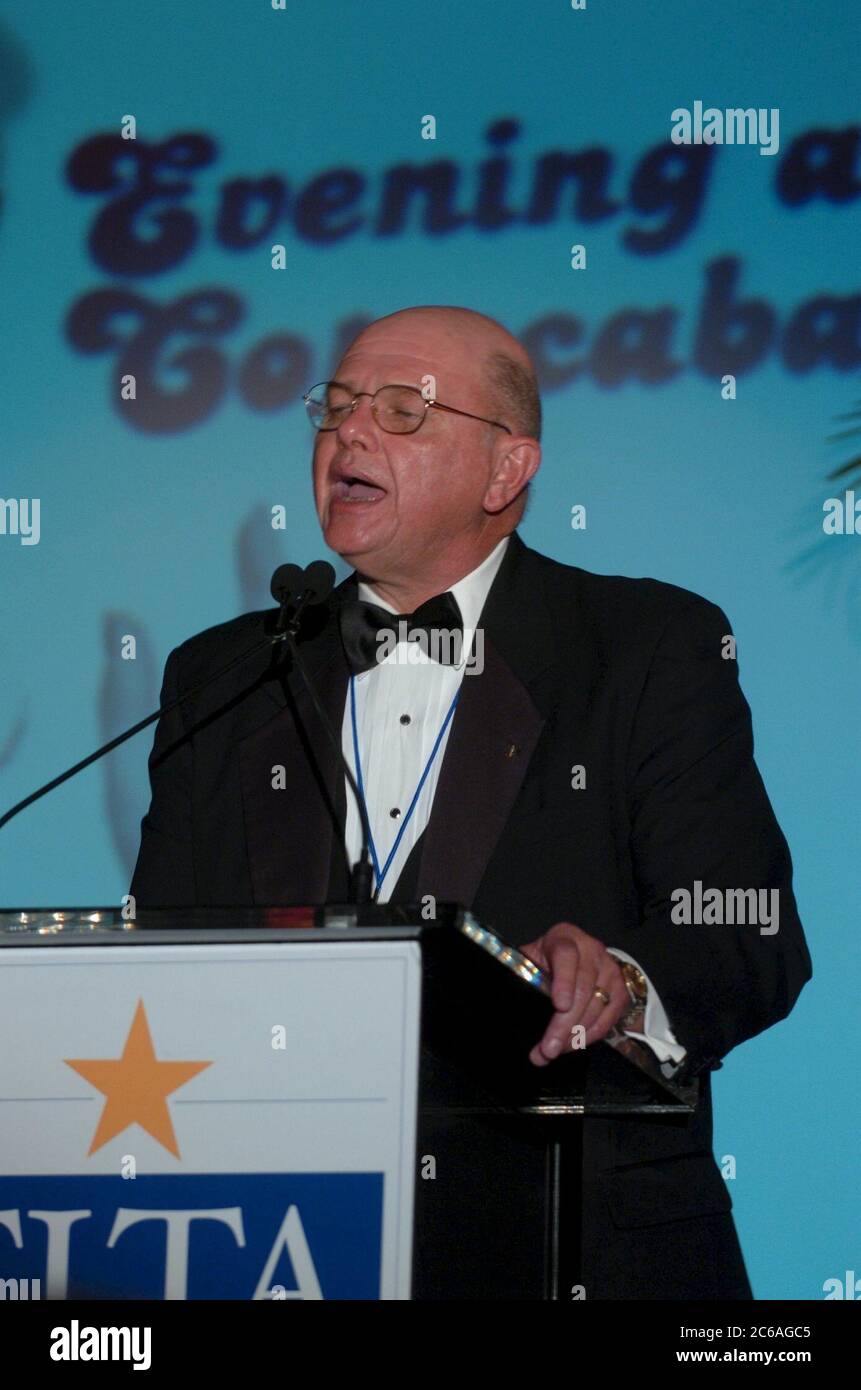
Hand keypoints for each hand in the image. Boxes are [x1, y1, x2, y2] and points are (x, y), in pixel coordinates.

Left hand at [520, 922, 630, 1065]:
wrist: (574, 958)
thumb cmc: (544, 961)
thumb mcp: (529, 961)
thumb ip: (522, 977)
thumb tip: (509, 1006)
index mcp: (564, 938)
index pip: (566, 956)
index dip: (564, 981)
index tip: (559, 1006)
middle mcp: (591, 950)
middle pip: (583, 989)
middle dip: (564, 1024)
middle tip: (548, 1049)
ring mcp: (609, 970)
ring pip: (597, 1008)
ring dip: (574, 1036)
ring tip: (553, 1052)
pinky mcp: (620, 990)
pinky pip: (608, 1019)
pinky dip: (589, 1037)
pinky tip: (572, 1046)